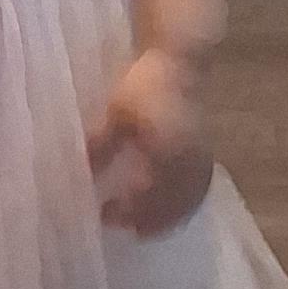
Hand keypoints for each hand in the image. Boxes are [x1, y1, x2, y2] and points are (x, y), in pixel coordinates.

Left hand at [87, 49, 215, 236]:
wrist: (180, 60)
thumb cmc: (144, 83)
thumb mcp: (116, 113)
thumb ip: (101, 145)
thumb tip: (81, 173)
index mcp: (165, 154)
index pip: (146, 196)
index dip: (126, 210)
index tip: (104, 215)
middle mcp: (188, 163)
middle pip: (169, 205)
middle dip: (147, 220)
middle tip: (123, 227)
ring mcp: (201, 160)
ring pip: (187, 202)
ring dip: (167, 217)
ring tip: (145, 227)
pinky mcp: (205, 154)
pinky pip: (198, 191)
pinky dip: (183, 206)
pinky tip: (169, 207)